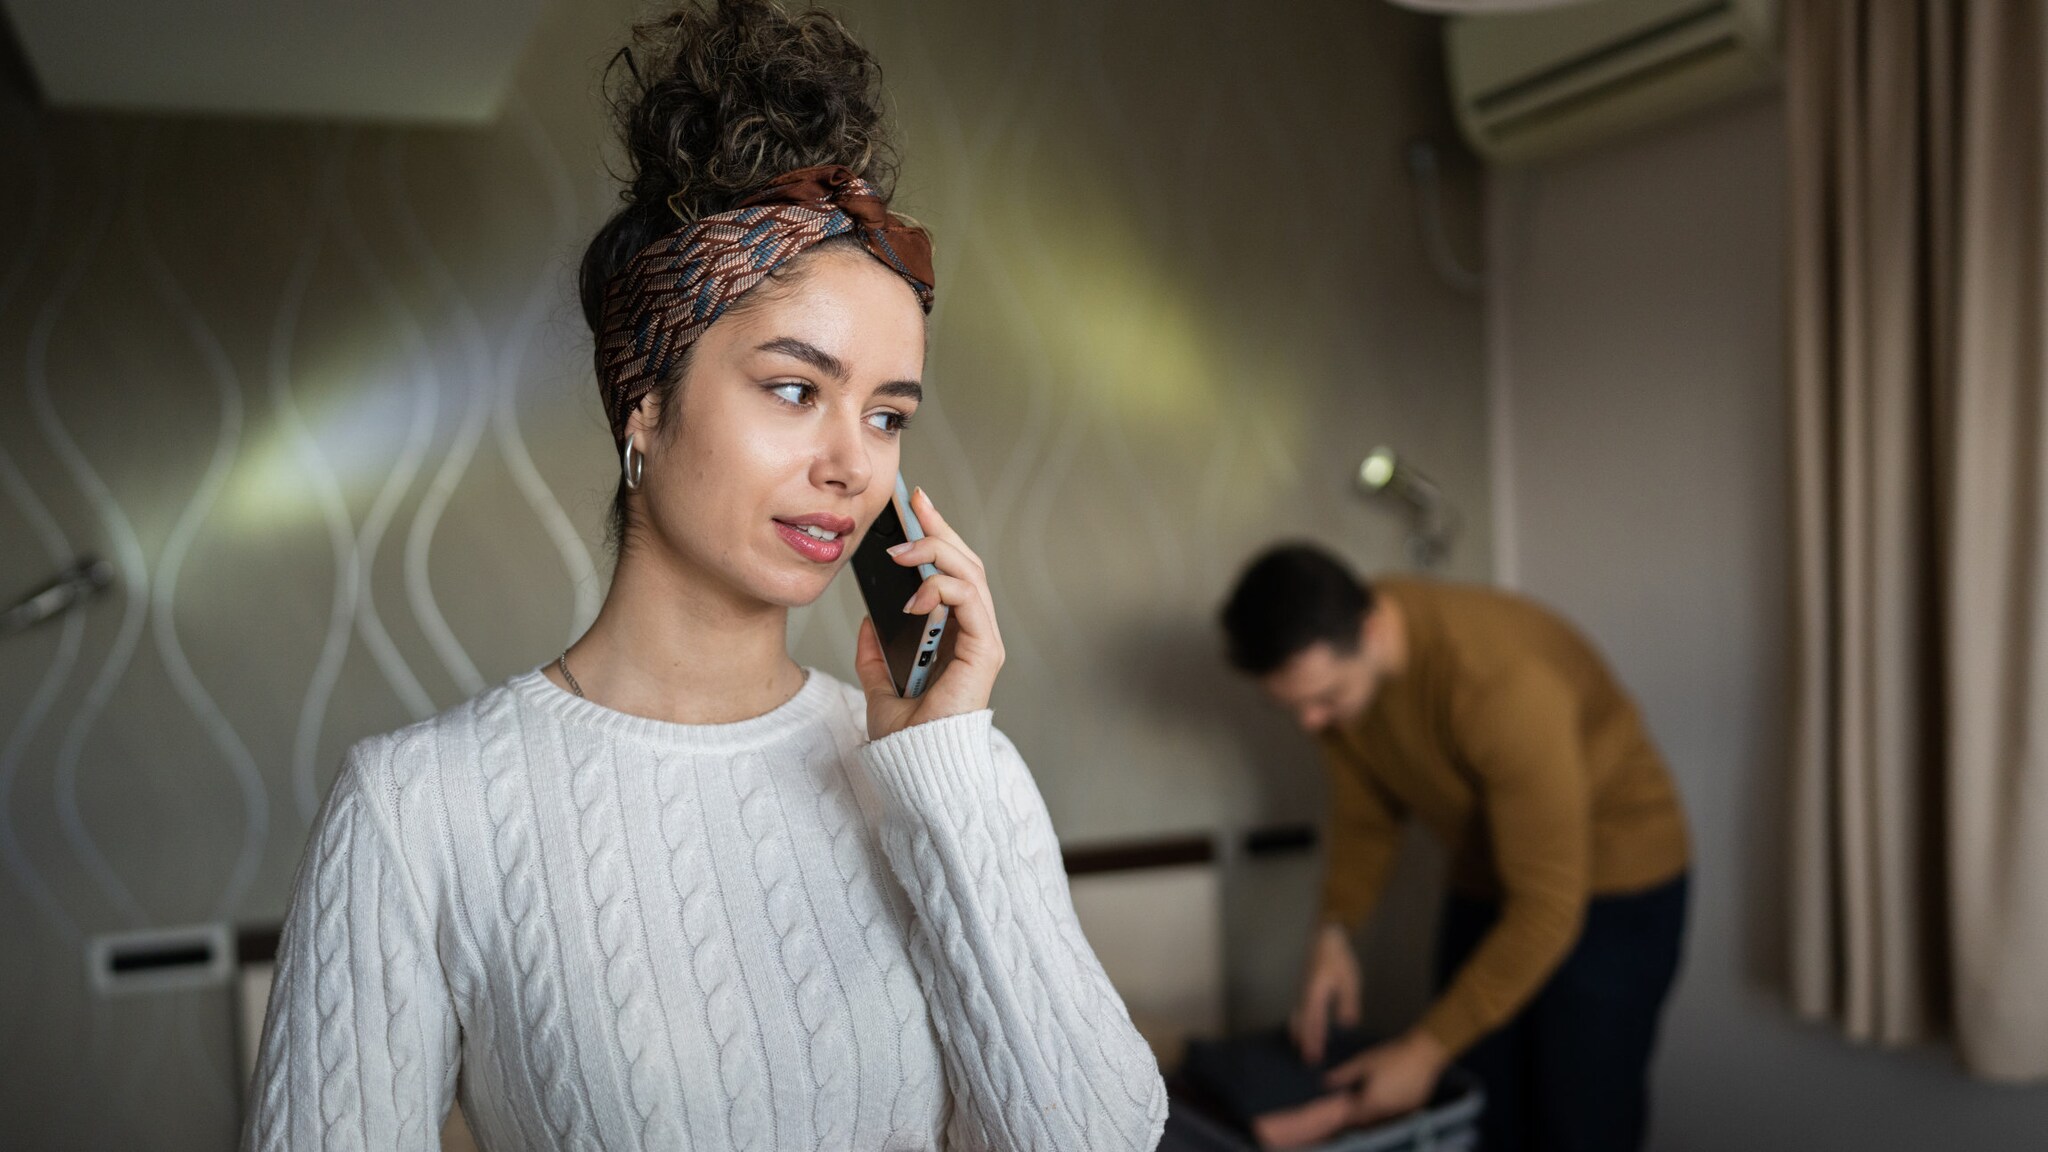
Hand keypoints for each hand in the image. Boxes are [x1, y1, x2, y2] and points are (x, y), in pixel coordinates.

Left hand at [854, 486, 1005, 740]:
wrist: (915, 769)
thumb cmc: (907, 738)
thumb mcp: (880, 686)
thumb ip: (876, 654)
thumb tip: (869, 621)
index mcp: (955, 637)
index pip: (952, 574)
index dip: (936, 537)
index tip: (914, 508)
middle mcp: (974, 634)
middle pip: (965, 564)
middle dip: (939, 529)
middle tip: (913, 504)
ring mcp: (983, 640)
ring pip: (970, 574)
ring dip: (936, 552)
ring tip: (902, 550)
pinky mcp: (984, 651)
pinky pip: (968, 601)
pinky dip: (940, 589)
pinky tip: (912, 595)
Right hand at [1290, 923, 1361, 1064]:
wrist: (1324, 938)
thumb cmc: (1338, 959)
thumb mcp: (1349, 981)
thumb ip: (1348, 1004)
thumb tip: (1347, 1024)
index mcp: (1315, 997)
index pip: (1314, 1025)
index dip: (1314, 1042)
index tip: (1314, 1057)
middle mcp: (1303, 997)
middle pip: (1302, 1024)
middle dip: (1305, 1042)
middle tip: (1307, 1060)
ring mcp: (1300, 992)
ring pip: (1296, 1017)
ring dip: (1299, 1033)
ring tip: (1299, 1046)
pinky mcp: (1301, 988)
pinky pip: (1296, 1010)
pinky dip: (1297, 1021)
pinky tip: (1300, 1025)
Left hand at [1322, 1031, 1448, 1128]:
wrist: (1422, 1054)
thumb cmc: (1390, 1056)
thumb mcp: (1364, 1062)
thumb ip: (1344, 1074)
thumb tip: (1326, 1081)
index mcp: (1373, 1102)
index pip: (1355, 1118)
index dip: (1348, 1116)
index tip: (1343, 1109)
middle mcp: (1388, 1112)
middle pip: (1370, 1123)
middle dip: (1360, 1118)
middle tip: (1355, 1107)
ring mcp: (1403, 1113)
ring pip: (1384, 1122)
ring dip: (1375, 1117)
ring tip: (1370, 1104)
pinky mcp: (1414, 1109)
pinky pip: (1398, 1117)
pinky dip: (1390, 1114)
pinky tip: (1387, 1102)